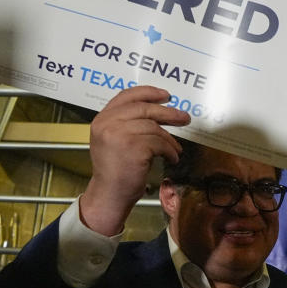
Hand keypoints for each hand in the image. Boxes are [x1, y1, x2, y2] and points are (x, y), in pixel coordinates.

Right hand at [81, 85, 189, 234]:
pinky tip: (171, 158)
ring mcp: (119, 134)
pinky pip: (159, 143)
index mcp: (102, 119)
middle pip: (144, 109)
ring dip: (169, 139)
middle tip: (184, 117)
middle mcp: (108, 123)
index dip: (148, 93)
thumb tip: (159, 112)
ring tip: (175, 149)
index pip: (126, 95)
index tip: (165, 95)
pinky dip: (169, 150)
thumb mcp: (114, 140)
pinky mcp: (133, 147)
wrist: (110, 194)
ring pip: (154, 127)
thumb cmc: (116, 171)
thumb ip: (127, 123)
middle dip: (168, 113)